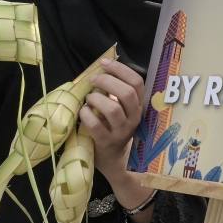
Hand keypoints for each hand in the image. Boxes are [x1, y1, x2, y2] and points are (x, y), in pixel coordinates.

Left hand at [80, 59, 157, 222]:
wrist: (114, 159)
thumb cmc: (113, 126)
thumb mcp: (120, 108)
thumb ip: (114, 91)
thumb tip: (101, 68)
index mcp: (138, 106)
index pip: (137, 82)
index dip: (120, 69)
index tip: (104, 62)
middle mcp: (134, 118)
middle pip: (126, 94)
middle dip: (107, 81)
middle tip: (94, 80)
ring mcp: (122, 131)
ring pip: (113, 109)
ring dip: (97, 98)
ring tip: (89, 98)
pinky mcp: (107, 142)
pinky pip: (96, 126)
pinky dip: (86, 115)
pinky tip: (83, 112)